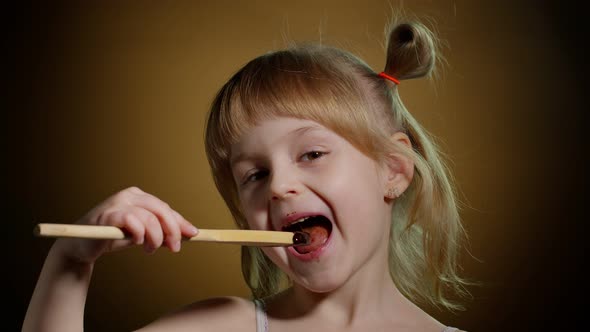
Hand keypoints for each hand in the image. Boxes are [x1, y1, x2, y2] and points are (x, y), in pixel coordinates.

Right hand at [53, 186, 197, 263]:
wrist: (81, 246)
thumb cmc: (112, 237)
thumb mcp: (142, 233)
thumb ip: (161, 231)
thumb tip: (188, 233)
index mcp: (139, 196)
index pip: (165, 208)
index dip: (180, 222)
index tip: (193, 235)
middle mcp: (129, 195)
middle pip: (161, 210)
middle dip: (173, 231)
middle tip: (175, 248)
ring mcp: (118, 203)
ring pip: (150, 218)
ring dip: (156, 237)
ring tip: (150, 249)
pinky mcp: (108, 215)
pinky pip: (133, 222)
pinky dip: (140, 234)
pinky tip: (137, 242)